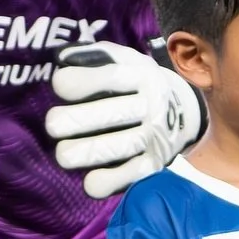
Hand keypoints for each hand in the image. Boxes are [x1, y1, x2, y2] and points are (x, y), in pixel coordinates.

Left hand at [46, 42, 202, 197]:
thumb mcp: (126, 61)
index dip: (81, 81)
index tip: (59, 85)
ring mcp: (154, 138)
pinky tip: (89, 181)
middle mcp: (151, 106)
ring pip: (117, 148)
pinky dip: (107, 181)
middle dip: (75, 121)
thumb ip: (96, 56)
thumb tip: (61, 59)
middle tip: (52, 125)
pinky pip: (129, 176)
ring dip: (85, 153)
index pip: (110, 77)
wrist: (185, 111)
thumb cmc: (138, 84)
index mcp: (142, 76)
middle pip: (111, 115)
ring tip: (63, 155)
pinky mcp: (154, 164)